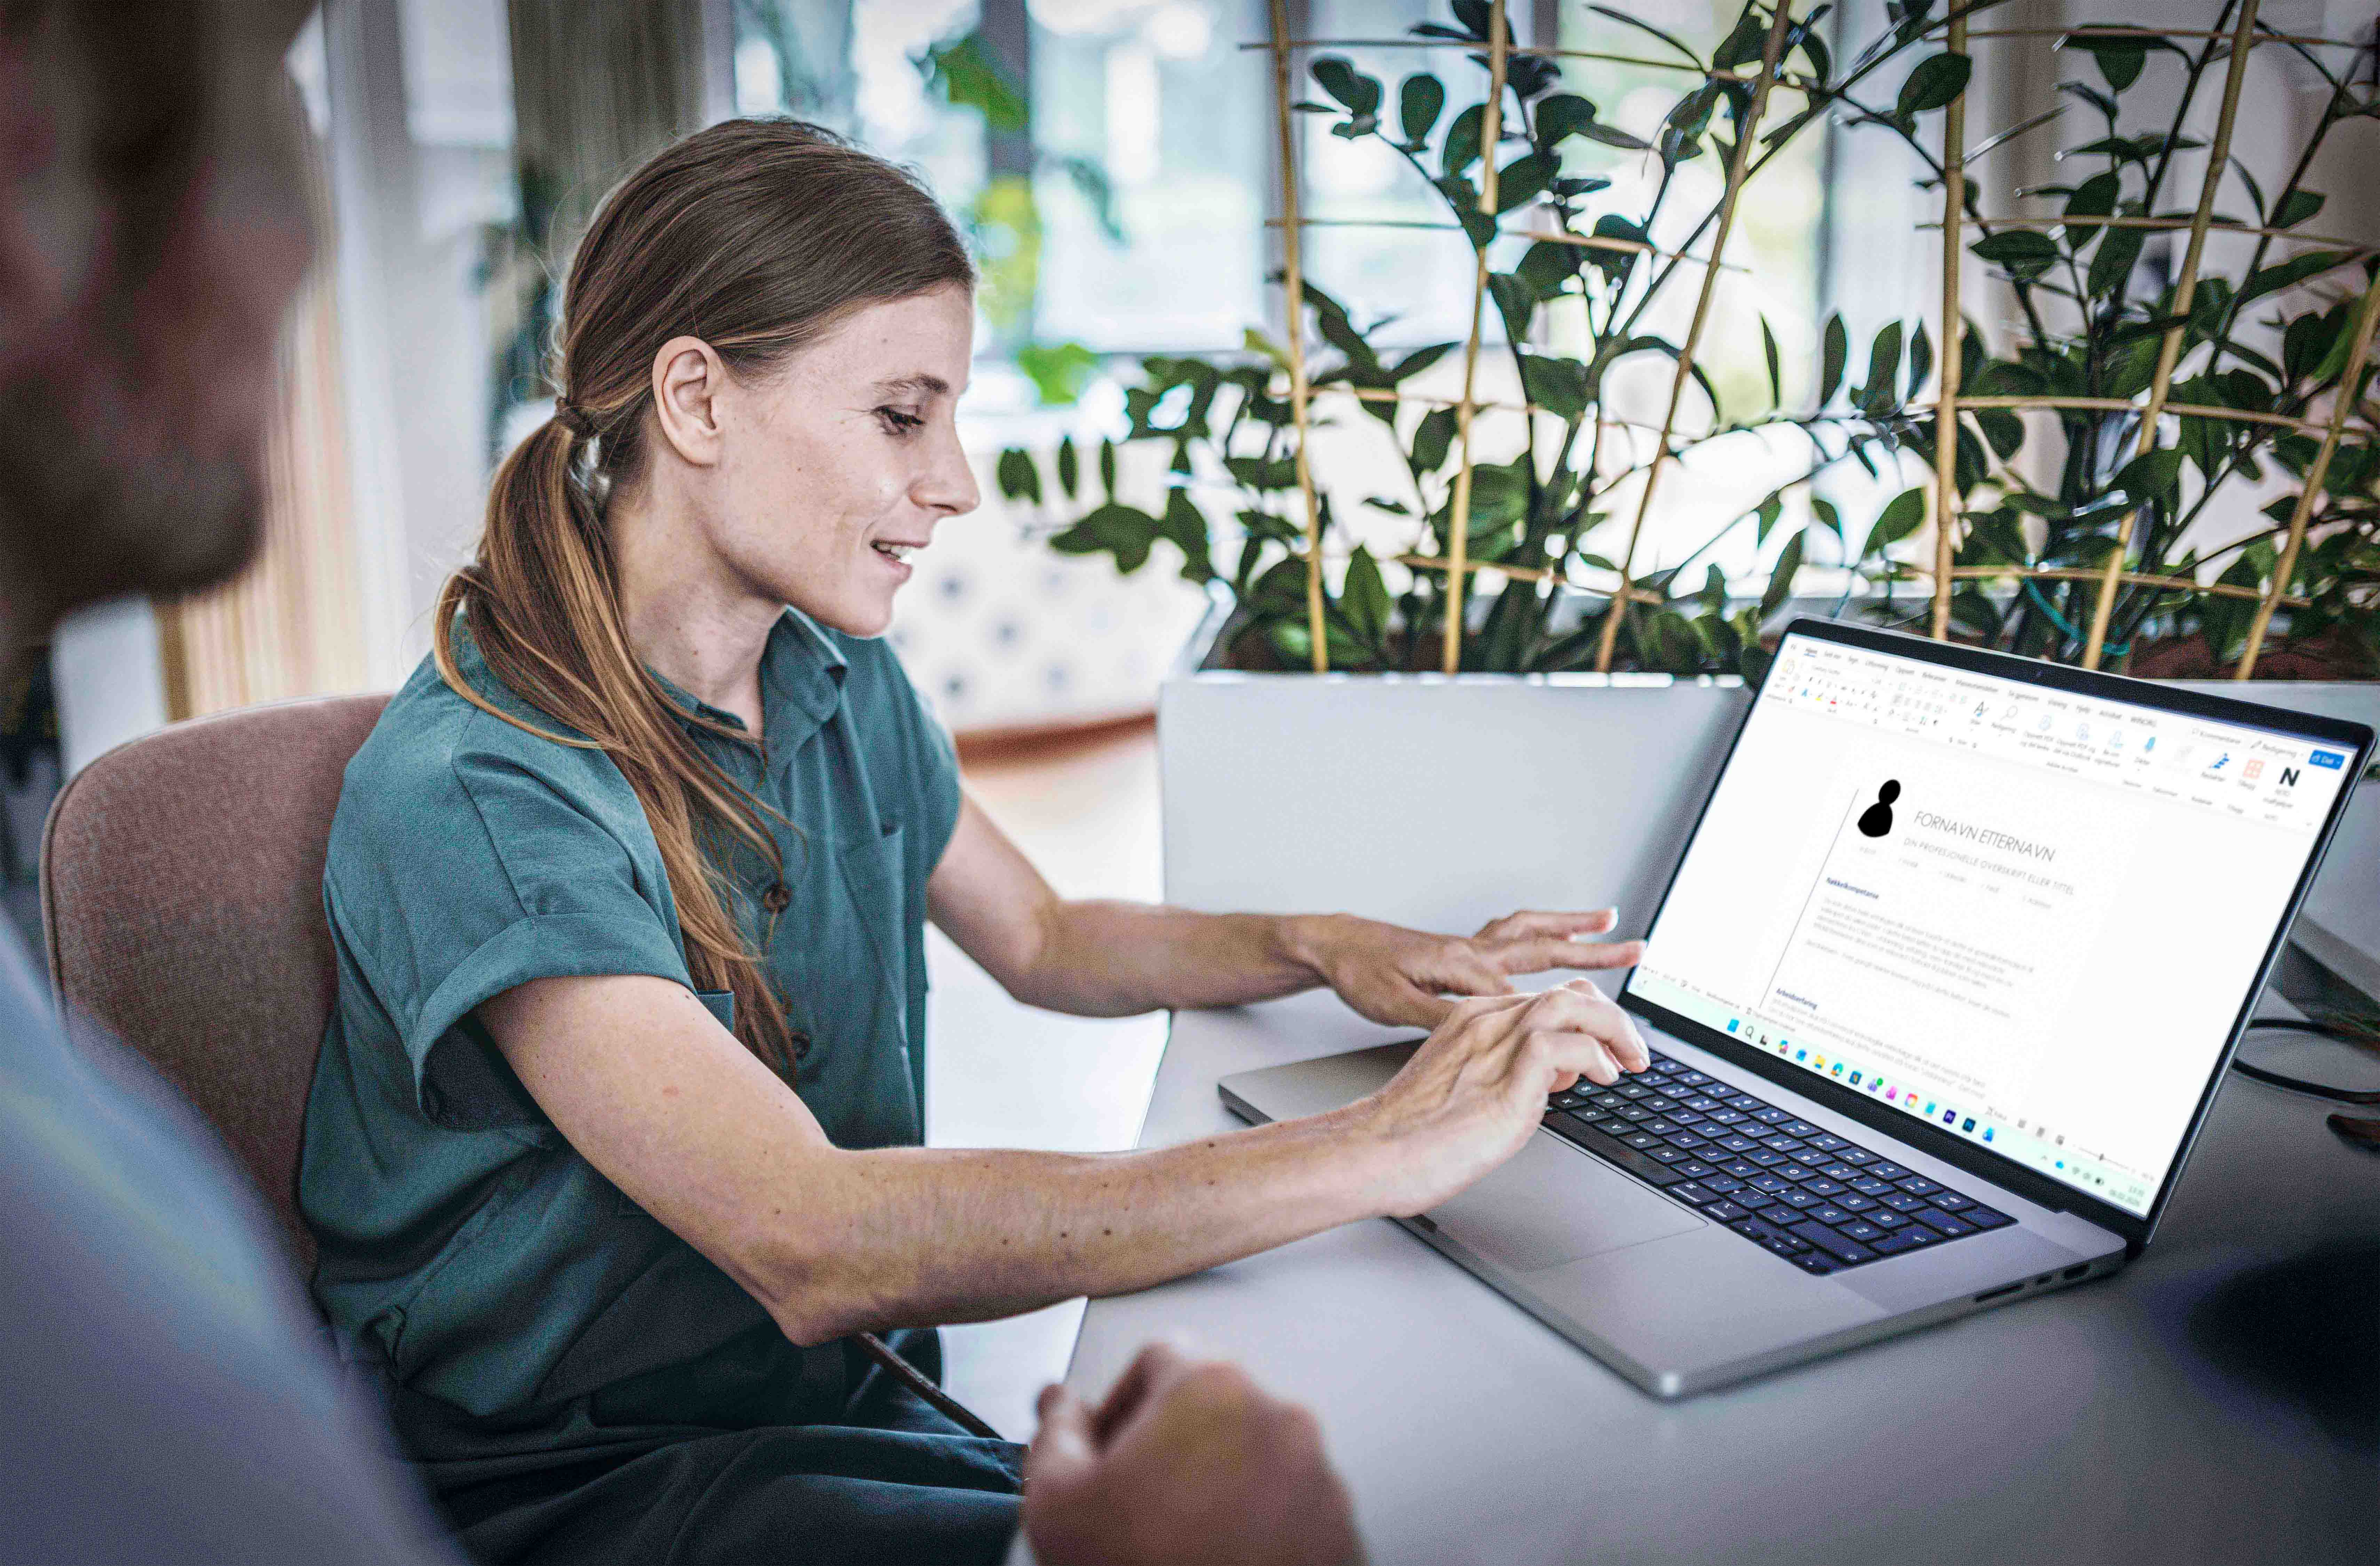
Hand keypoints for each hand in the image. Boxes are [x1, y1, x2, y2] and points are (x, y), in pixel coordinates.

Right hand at [1024, 1343, 1362, 1565]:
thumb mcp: (1057, 1503)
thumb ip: (1054, 1434)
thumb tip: (1062, 1407)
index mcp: (1212, 1391)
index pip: (1157, 1360)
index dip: (1119, 1405)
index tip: (1106, 1450)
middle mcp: (1281, 1422)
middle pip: (1212, 1412)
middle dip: (1172, 1450)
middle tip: (1137, 1509)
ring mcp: (1323, 1482)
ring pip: (1256, 1463)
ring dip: (1219, 1490)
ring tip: (1181, 1548)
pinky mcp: (1345, 1537)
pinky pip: (1294, 1515)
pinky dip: (1261, 1533)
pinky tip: (1221, 1565)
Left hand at [1293, 909, 1643, 1029]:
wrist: (1335, 945)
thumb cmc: (1360, 973)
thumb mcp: (1394, 1003)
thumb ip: (1440, 1015)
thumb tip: (1484, 1027)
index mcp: (1463, 966)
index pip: (1526, 996)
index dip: (1562, 1019)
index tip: (1595, 1039)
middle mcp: (1474, 950)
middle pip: (1544, 948)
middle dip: (1592, 950)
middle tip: (1636, 947)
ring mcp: (1470, 946)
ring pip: (1531, 932)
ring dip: (1570, 926)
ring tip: (1606, 920)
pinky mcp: (1462, 947)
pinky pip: (1512, 934)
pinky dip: (1539, 929)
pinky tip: (1553, 933)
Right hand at [1353, 980, 1647, 1216]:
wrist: (1376, 1152)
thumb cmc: (1413, 1133)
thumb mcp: (1468, 1087)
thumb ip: (1508, 1072)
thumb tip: (1554, 1080)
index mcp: (1472, 1020)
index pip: (1546, 998)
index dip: (1586, 1019)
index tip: (1607, 1048)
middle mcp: (1485, 1022)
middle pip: (1567, 993)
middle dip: (1612, 1018)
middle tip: (1633, 1052)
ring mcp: (1495, 1045)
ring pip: (1573, 1005)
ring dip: (1614, 1029)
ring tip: (1631, 1060)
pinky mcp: (1506, 1079)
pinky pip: (1566, 1044)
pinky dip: (1592, 1057)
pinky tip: (1600, 1077)